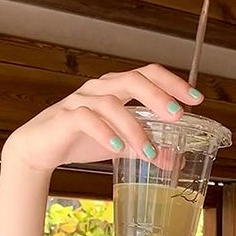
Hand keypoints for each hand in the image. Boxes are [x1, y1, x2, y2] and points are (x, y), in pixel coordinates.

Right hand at [1, 64, 203, 173]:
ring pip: (112, 103)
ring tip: (148, 151)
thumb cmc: (80, 139)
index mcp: (116, 89)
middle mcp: (101, 89)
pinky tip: (117, 148)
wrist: (40, 149)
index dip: (173, 83)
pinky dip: (104, 132)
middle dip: (158, 97)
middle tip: (177, 116)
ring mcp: (82, 100)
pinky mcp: (66, 117)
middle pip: (133, 80)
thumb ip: (146, 148)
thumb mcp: (120, 145)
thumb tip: (175, 160)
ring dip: (134, 128)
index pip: (148, 75)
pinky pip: (86, 118)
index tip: (196, 99)